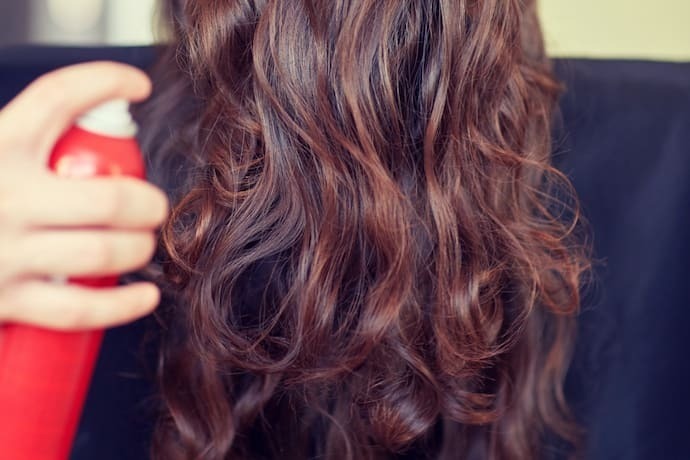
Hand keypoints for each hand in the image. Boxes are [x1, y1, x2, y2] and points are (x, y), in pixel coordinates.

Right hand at [0, 62, 167, 329]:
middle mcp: (2, 197)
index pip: (58, 98)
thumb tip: (83, 115)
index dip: (106, 82)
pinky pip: (78, 308)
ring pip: (102, 252)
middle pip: (108, 197)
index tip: (137, 85)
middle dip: (148, 203)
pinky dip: (122, 305)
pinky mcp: (3, 301)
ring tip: (143, 244)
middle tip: (153, 207)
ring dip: (139, 249)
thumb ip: (14, 137)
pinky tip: (146, 295)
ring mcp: (3, 252)